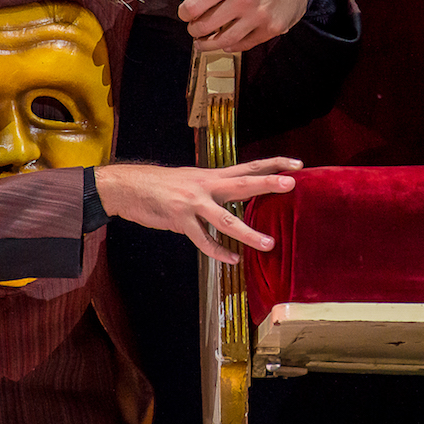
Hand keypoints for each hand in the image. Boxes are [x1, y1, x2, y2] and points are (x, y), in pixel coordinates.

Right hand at [94, 157, 301, 263]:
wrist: (127, 186)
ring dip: (248, 232)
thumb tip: (233, 196)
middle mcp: (206, 185)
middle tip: (292, 184)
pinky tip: (232, 259)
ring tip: (269, 244)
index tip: (297, 164)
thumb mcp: (192, 180)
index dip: (273, 164)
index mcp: (212, 175)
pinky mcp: (179, 220)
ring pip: (226, 219)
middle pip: (242, 183)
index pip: (249, 166)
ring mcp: (192, 203)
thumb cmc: (161, 186)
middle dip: (268, 183)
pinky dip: (218, 251)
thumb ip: (213, 188)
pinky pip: (203, 240)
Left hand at [177, 0, 306, 51]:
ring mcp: (259, 16)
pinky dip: (230, 46)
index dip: (184, 12)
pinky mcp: (272, 29)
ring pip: (223, 41)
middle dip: (194, 29)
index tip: (186, 12)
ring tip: (202, 41)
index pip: (193, 6)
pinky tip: (226, 41)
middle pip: (205, 26)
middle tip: (194, 28)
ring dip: (207, 44)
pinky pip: (243, 45)